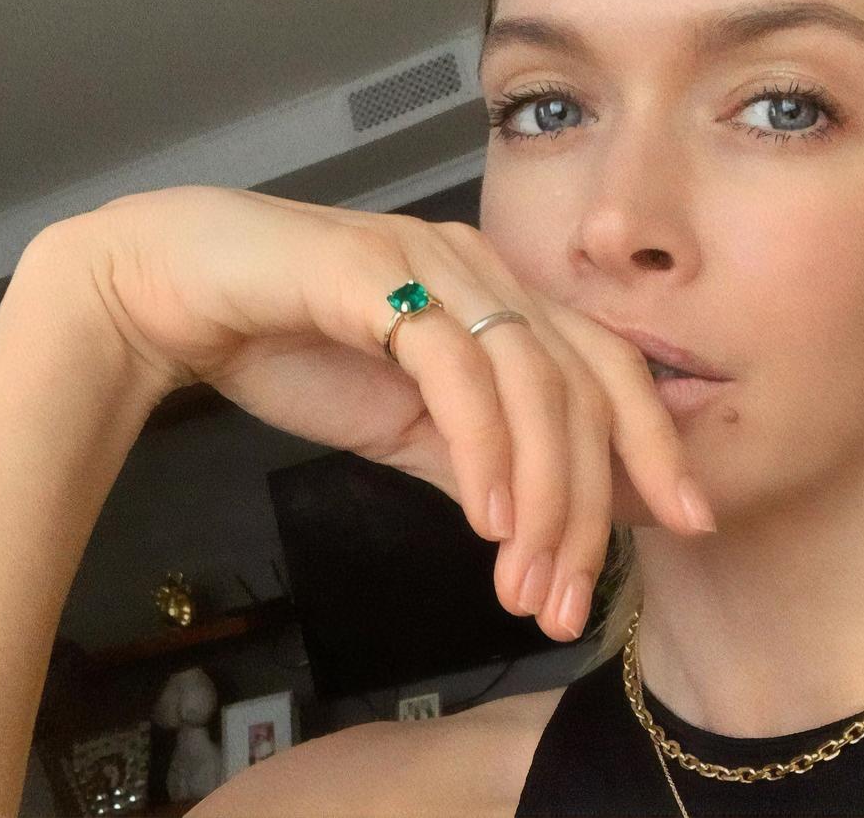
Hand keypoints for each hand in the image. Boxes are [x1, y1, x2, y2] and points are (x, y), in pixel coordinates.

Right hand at [54, 184, 714, 641]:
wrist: (177, 292)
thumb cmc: (290, 346)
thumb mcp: (403, 423)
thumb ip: (472, 456)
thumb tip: (539, 520)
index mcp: (502, 298)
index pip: (607, 370)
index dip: (655, 444)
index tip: (686, 522)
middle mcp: (486, 271)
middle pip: (586, 385)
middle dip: (593, 503)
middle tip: (573, 599)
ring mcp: (437, 265)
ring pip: (534, 384)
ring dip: (542, 496)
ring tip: (529, 583)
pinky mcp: (381, 274)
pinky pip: (457, 369)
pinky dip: (484, 448)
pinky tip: (487, 520)